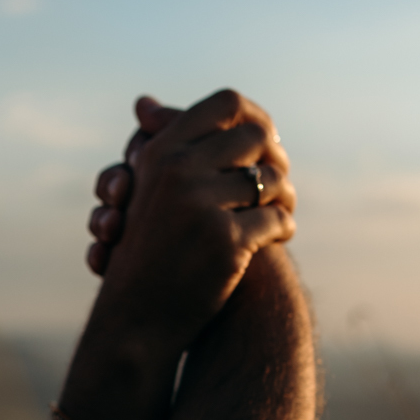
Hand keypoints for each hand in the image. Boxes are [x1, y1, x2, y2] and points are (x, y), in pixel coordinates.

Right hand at [85, 88, 294, 350]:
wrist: (135, 318)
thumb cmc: (142, 251)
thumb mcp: (141, 190)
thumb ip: (157, 145)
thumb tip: (146, 101)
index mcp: (160, 153)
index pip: (226, 104)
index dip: (254, 118)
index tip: (261, 143)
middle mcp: (178, 173)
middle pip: (257, 136)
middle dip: (274, 158)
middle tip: (278, 178)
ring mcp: (201, 206)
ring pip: (272, 179)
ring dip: (284, 195)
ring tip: (282, 209)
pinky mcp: (224, 242)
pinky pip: (277, 219)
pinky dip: (284, 228)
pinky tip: (278, 236)